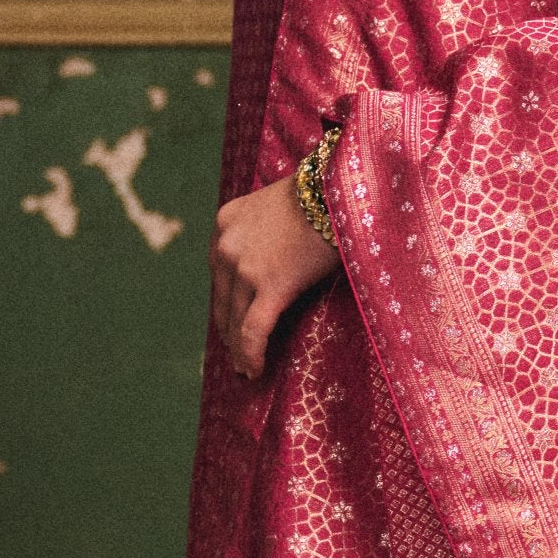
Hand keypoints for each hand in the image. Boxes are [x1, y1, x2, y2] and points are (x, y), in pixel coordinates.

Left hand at [211, 169, 340, 380]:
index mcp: (225, 223)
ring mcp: (245, 267)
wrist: (339, 188)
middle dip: (228, 332)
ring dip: (239, 349)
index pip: (219, 275)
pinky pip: (254, 330)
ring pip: (235, 321)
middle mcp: (226, 245)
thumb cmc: (322, 195)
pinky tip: (254, 370)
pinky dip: (251, 354)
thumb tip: (274, 262)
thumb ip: (264, 232)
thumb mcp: (277, 205)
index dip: (224, 304)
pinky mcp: (270, 286)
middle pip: (222, 301)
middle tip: (236, 355)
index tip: (231, 324)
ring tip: (247, 369)